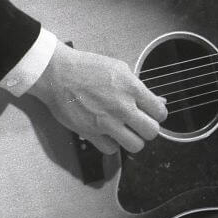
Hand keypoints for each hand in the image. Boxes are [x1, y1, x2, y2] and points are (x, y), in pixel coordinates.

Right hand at [27, 43, 167, 154]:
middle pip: (151, 132)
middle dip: (147, 129)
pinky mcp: (90, 133)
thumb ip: (139, 87)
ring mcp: (106, 122)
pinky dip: (111, 144)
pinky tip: (107, 134)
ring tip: (125, 131)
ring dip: (132, 139)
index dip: (157, 114)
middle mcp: (122, 107)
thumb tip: (158, 101)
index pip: (160, 112)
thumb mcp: (118, 68)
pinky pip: (111, 149)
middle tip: (138, 124)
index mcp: (131, 88)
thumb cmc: (86, 67)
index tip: (151, 114)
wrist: (57, 73)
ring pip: (135, 146)